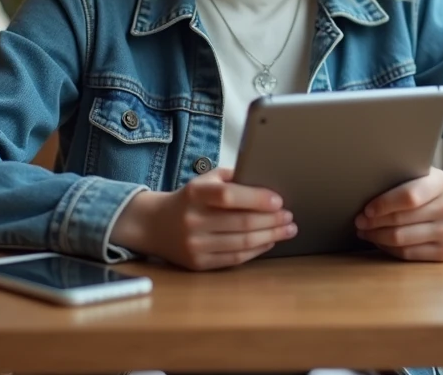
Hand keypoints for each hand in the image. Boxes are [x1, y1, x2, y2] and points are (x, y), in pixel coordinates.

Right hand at [114, 168, 296, 270]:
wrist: (153, 225)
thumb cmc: (188, 198)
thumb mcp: (204, 180)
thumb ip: (232, 178)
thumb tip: (267, 181)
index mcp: (194, 194)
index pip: (229, 196)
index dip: (256, 199)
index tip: (279, 200)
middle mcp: (192, 220)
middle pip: (241, 223)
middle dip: (272, 220)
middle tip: (289, 216)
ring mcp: (194, 245)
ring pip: (241, 243)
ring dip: (270, 236)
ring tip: (287, 229)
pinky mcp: (198, 264)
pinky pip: (234, 258)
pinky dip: (256, 250)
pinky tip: (269, 242)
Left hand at [355, 167, 442, 261]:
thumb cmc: (430, 193)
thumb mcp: (422, 177)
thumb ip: (402, 179)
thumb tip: (365, 188)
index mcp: (441, 183)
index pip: (409, 197)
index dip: (384, 204)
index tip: (366, 209)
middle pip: (401, 220)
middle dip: (374, 222)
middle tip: (359, 221)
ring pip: (402, 239)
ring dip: (377, 236)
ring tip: (364, 231)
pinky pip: (408, 254)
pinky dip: (388, 249)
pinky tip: (379, 241)